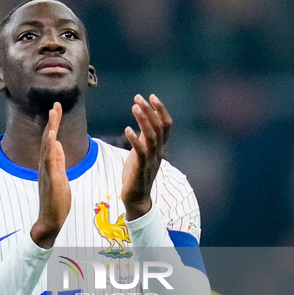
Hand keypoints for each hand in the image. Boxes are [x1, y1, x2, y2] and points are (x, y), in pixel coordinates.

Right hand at [30, 102, 71, 248]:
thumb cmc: (56, 201)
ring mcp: (46, 172)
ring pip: (47, 147)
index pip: (52, 141)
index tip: (57, 110)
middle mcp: (45, 166)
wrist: (50, 220)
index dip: (54, 125)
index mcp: (49, 165)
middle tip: (56, 105)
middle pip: (48, 139)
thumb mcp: (61, 177)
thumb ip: (58, 161)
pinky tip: (52, 137)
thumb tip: (58, 145)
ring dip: (50, 130)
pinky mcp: (50, 180)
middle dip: (52, 122)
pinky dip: (49, 148)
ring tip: (53, 114)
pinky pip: (49, 161)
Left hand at [122, 93, 171, 219]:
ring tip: (135, 107)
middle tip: (139, 97)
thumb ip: (144, 137)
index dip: (161, 110)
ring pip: (151, 136)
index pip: (166, 125)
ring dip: (143, 120)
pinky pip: (140, 152)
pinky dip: (134, 140)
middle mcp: (158, 152)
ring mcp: (151, 160)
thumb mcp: (142, 152)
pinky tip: (127, 130)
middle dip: (150, 110)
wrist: (136, 198)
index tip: (151, 96)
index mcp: (159, 147)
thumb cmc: (137, 174)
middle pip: (159, 127)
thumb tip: (144, 120)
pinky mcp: (141, 168)